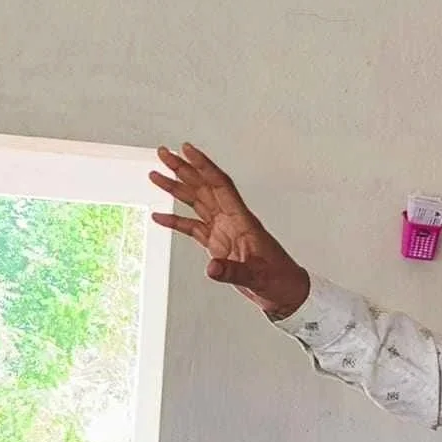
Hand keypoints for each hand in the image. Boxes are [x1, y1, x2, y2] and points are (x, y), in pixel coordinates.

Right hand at [148, 143, 310, 318]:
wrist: (284, 291)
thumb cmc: (279, 279)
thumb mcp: (257, 276)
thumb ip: (232, 272)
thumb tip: (211, 268)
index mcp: (243, 220)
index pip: (220, 185)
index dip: (203, 166)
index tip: (187, 150)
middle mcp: (232, 220)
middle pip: (204, 187)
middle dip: (183, 169)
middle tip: (164, 154)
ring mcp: (224, 231)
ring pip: (196, 203)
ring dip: (177, 188)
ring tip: (156, 175)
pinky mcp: (218, 244)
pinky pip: (193, 227)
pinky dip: (176, 221)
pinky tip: (160, 216)